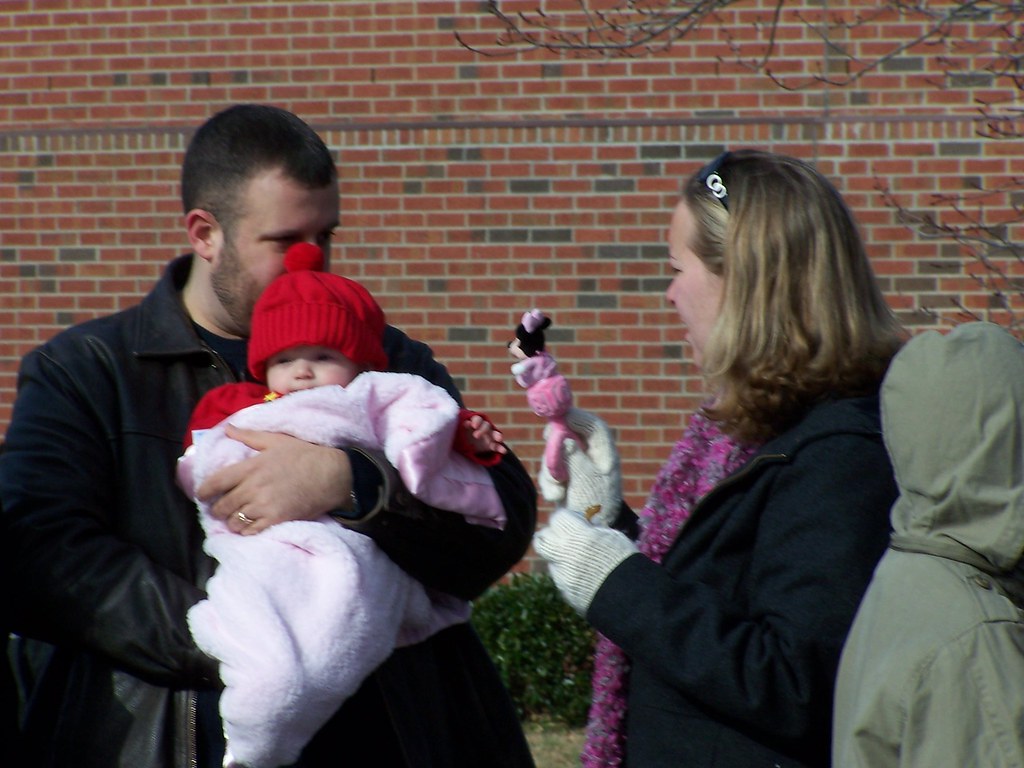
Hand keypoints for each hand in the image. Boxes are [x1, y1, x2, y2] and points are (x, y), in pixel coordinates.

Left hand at [196, 426, 350, 534]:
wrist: (332, 475)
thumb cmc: (305, 455)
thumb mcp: (277, 440)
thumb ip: (249, 436)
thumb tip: (228, 429)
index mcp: (251, 467)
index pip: (216, 481)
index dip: (203, 491)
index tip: (202, 495)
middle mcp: (254, 487)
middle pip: (222, 505)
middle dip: (217, 509)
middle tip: (220, 509)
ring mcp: (264, 505)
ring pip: (233, 521)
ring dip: (232, 521)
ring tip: (236, 518)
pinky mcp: (276, 520)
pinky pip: (250, 531)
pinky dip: (245, 531)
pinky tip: (249, 526)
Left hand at [462, 413, 507, 455]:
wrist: (464, 445)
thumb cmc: (460, 435)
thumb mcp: (459, 431)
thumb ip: (462, 427)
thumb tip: (464, 423)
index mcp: (475, 422)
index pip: (477, 419)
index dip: (476, 422)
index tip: (473, 426)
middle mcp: (483, 428)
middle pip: (486, 426)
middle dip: (482, 430)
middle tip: (476, 436)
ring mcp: (489, 436)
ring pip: (495, 434)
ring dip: (497, 436)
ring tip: (499, 439)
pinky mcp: (491, 445)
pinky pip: (497, 446)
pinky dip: (500, 448)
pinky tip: (503, 451)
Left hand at [533, 508, 637, 614]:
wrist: (629, 598)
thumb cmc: (625, 562)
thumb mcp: (613, 537)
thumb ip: (595, 529)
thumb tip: (587, 523)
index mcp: (578, 537)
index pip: (557, 518)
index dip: (566, 518)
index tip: (576, 521)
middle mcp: (564, 555)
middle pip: (542, 538)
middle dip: (551, 534)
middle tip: (564, 536)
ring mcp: (562, 575)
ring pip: (549, 559)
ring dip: (558, 554)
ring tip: (574, 556)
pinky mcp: (564, 591)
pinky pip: (559, 577)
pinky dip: (566, 572)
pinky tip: (582, 574)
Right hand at [537, 408, 621, 525]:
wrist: (585, 538)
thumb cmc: (592, 509)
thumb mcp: (585, 482)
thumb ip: (575, 458)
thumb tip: (565, 440)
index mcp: (606, 456)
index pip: (594, 427)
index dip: (578, 417)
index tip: (560, 416)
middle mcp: (593, 460)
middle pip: (571, 435)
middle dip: (557, 442)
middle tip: (547, 438)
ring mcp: (578, 470)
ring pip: (557, 454)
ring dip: (551, 470)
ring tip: (556, 491)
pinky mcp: (566, 480)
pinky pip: (552, 471)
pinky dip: (550, 482)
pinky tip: (555, 497)